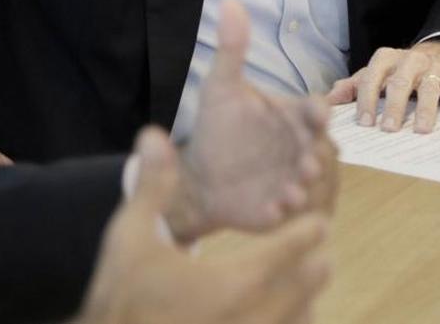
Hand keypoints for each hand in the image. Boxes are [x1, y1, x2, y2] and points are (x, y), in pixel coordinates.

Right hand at [75, 127, 330, 323]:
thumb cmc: (121, 295)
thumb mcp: (130, 234)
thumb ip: (152, 184)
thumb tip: (154, 134)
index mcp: (234, 280)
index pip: (291, 249)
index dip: (308, 230)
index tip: (317, 219)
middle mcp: (253, 315)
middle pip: (307, 284)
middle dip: (313, 260)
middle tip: (316, 246)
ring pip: (301, 317)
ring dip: (306, 296)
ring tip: (305, 282)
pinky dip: (289, 321)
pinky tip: (278, 316)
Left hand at [167, 0, 335, 242]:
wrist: (200, 173)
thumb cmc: (219, 126)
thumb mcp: (221, 87)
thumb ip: (231, 49)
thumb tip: (228, 2)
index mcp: (294, 119)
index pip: (315, 112)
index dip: (318, 113)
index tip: (317, 113)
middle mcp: (302, 149)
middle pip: (321, 151)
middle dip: (316, 156)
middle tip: (305, 160)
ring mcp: (296, 181)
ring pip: (313, 185)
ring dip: (306, 187)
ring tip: (292, 189)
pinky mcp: (282, 209)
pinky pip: (292, 214)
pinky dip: (285, 212)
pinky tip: (273, 208)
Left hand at [326, 40, 439, 133]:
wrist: (435, 53)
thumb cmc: (396, 71)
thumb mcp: (373, 74)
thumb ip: (351, 87)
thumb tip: (325, 101)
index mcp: (386, 59)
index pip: (372, 77)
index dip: (366, 99)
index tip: (364, 123)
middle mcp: (410, 60)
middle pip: (400, 82)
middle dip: (394, 106)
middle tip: (389, 129)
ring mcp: (435, 68)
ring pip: (431, 88)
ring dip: (427, 110)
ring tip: (422, 131)